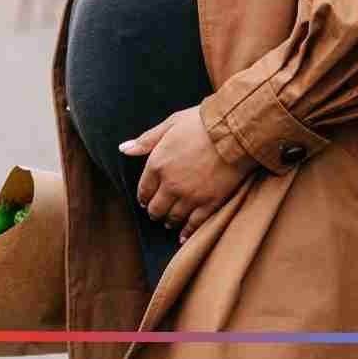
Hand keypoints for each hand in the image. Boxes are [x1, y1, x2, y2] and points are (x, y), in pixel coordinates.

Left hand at [122, 107, 255, 243]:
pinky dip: (187, 232)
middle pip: (156, 208)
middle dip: (154, 211)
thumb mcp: (170, 124)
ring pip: (173, 218)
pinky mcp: (209, 203)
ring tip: (169, 222)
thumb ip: (146, 140)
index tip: (145, 200)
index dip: (143, 197)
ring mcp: (190, 196)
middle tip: (156, 213)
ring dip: (169, 221)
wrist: (234, 132)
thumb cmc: (202, 123)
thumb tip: (123, 148)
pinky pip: (194, 224)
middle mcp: (170, 184)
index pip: (144, 189)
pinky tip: (183, 235)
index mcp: (158, 164)